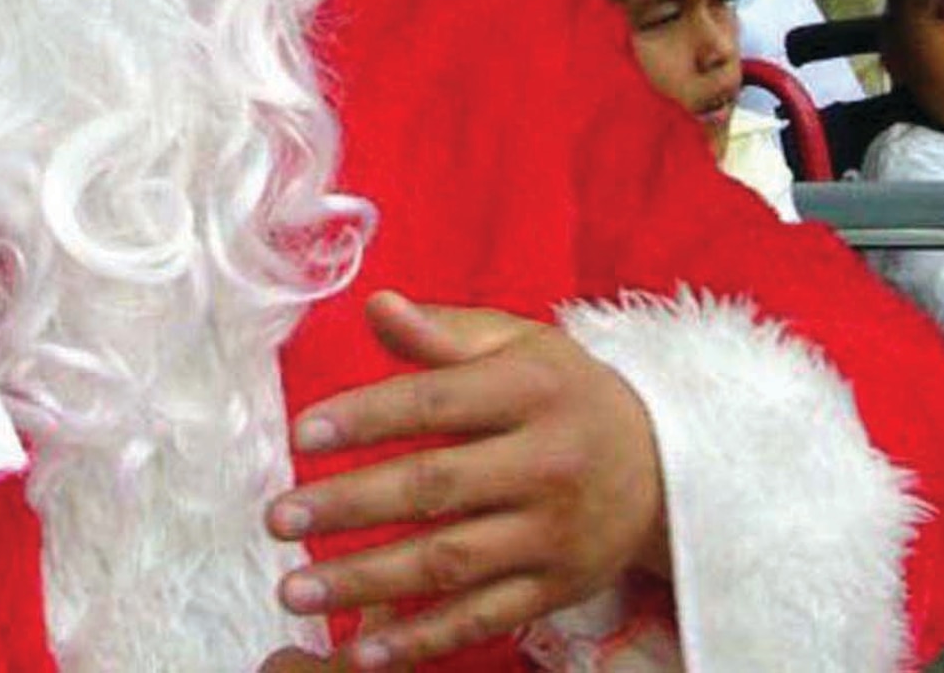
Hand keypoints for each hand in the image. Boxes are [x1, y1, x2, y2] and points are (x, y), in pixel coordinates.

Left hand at [262, 292, 665, 669]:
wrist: (664, 466)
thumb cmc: (562, 391)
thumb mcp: (517, 343)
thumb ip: (442, 333)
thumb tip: (376, 306)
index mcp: (530, 392)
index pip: (436, 403)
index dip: (367, 417)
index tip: (302, 434)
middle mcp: (545, 465)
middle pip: (435, 488)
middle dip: (350, 506)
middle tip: (279, 519)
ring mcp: (552, 535)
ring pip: (450, 563)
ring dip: (368, 581)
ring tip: (297, 587)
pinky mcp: (556, 589)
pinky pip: (483, 619)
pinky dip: (422, 639)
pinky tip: (363, 650)